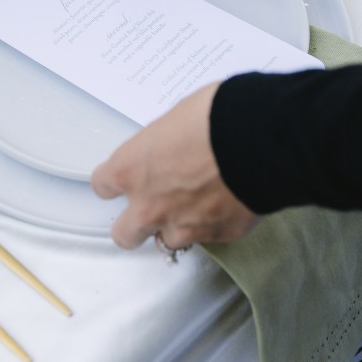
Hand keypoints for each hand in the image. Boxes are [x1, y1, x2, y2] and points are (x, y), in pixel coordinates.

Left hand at [91, 82, 258, 249]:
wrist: (260, 140)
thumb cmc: (216, 118)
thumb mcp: (175, 119)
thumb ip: (162, 145)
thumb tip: (170, 149)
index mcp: (131, 169)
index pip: (102, 186)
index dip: (114, 182)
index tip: (122, 179)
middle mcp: (149, 206)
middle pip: (123, 234)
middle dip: (134, 223)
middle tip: (151, 207)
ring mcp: (182, 227)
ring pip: (165, 242)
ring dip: (175, 227)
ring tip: (194, 207)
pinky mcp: (217, 236)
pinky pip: (207, 237)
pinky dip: (212, 225)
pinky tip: (225, 203)